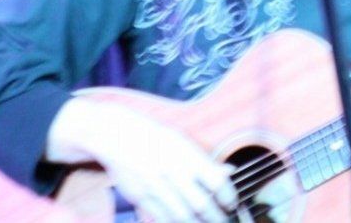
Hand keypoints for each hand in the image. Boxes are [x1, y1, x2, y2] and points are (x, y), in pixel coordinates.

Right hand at [47, 97, 236, 221]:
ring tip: (207, 222)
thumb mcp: (184, 141)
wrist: (118, 137)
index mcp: (186, 154)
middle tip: (223, 218)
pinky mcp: (141, 199)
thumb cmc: (156, 138)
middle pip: (201, 204)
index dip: (228, 197)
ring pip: (183, 216)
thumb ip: (206, 160)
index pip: (216, 182)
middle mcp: (172, 171)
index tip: (231, 202)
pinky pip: (163, 218)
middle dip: (216, 217)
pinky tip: (184, 222)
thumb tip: (231, 171)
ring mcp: (155, 187)